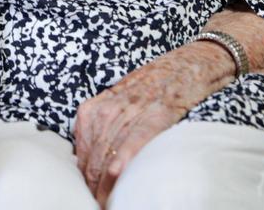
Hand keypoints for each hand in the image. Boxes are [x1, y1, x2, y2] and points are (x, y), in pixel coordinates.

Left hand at [73, 42, 233, 207]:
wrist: (182, 67)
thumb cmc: (147, 91)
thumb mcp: (115, 107)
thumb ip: (101, 131)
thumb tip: (89, 165)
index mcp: (91, 111)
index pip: (81, 154)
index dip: (83, 181)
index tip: (87, 198)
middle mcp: (106, 111)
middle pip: (93, 159)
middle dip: (94, 187)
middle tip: (97, 206)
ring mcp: (130, 112)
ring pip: (110, 154)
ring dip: (106, 184)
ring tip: (107, 204)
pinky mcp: (155, 114)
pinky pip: (135, 140)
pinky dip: (125, 157)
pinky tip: (117, 173)